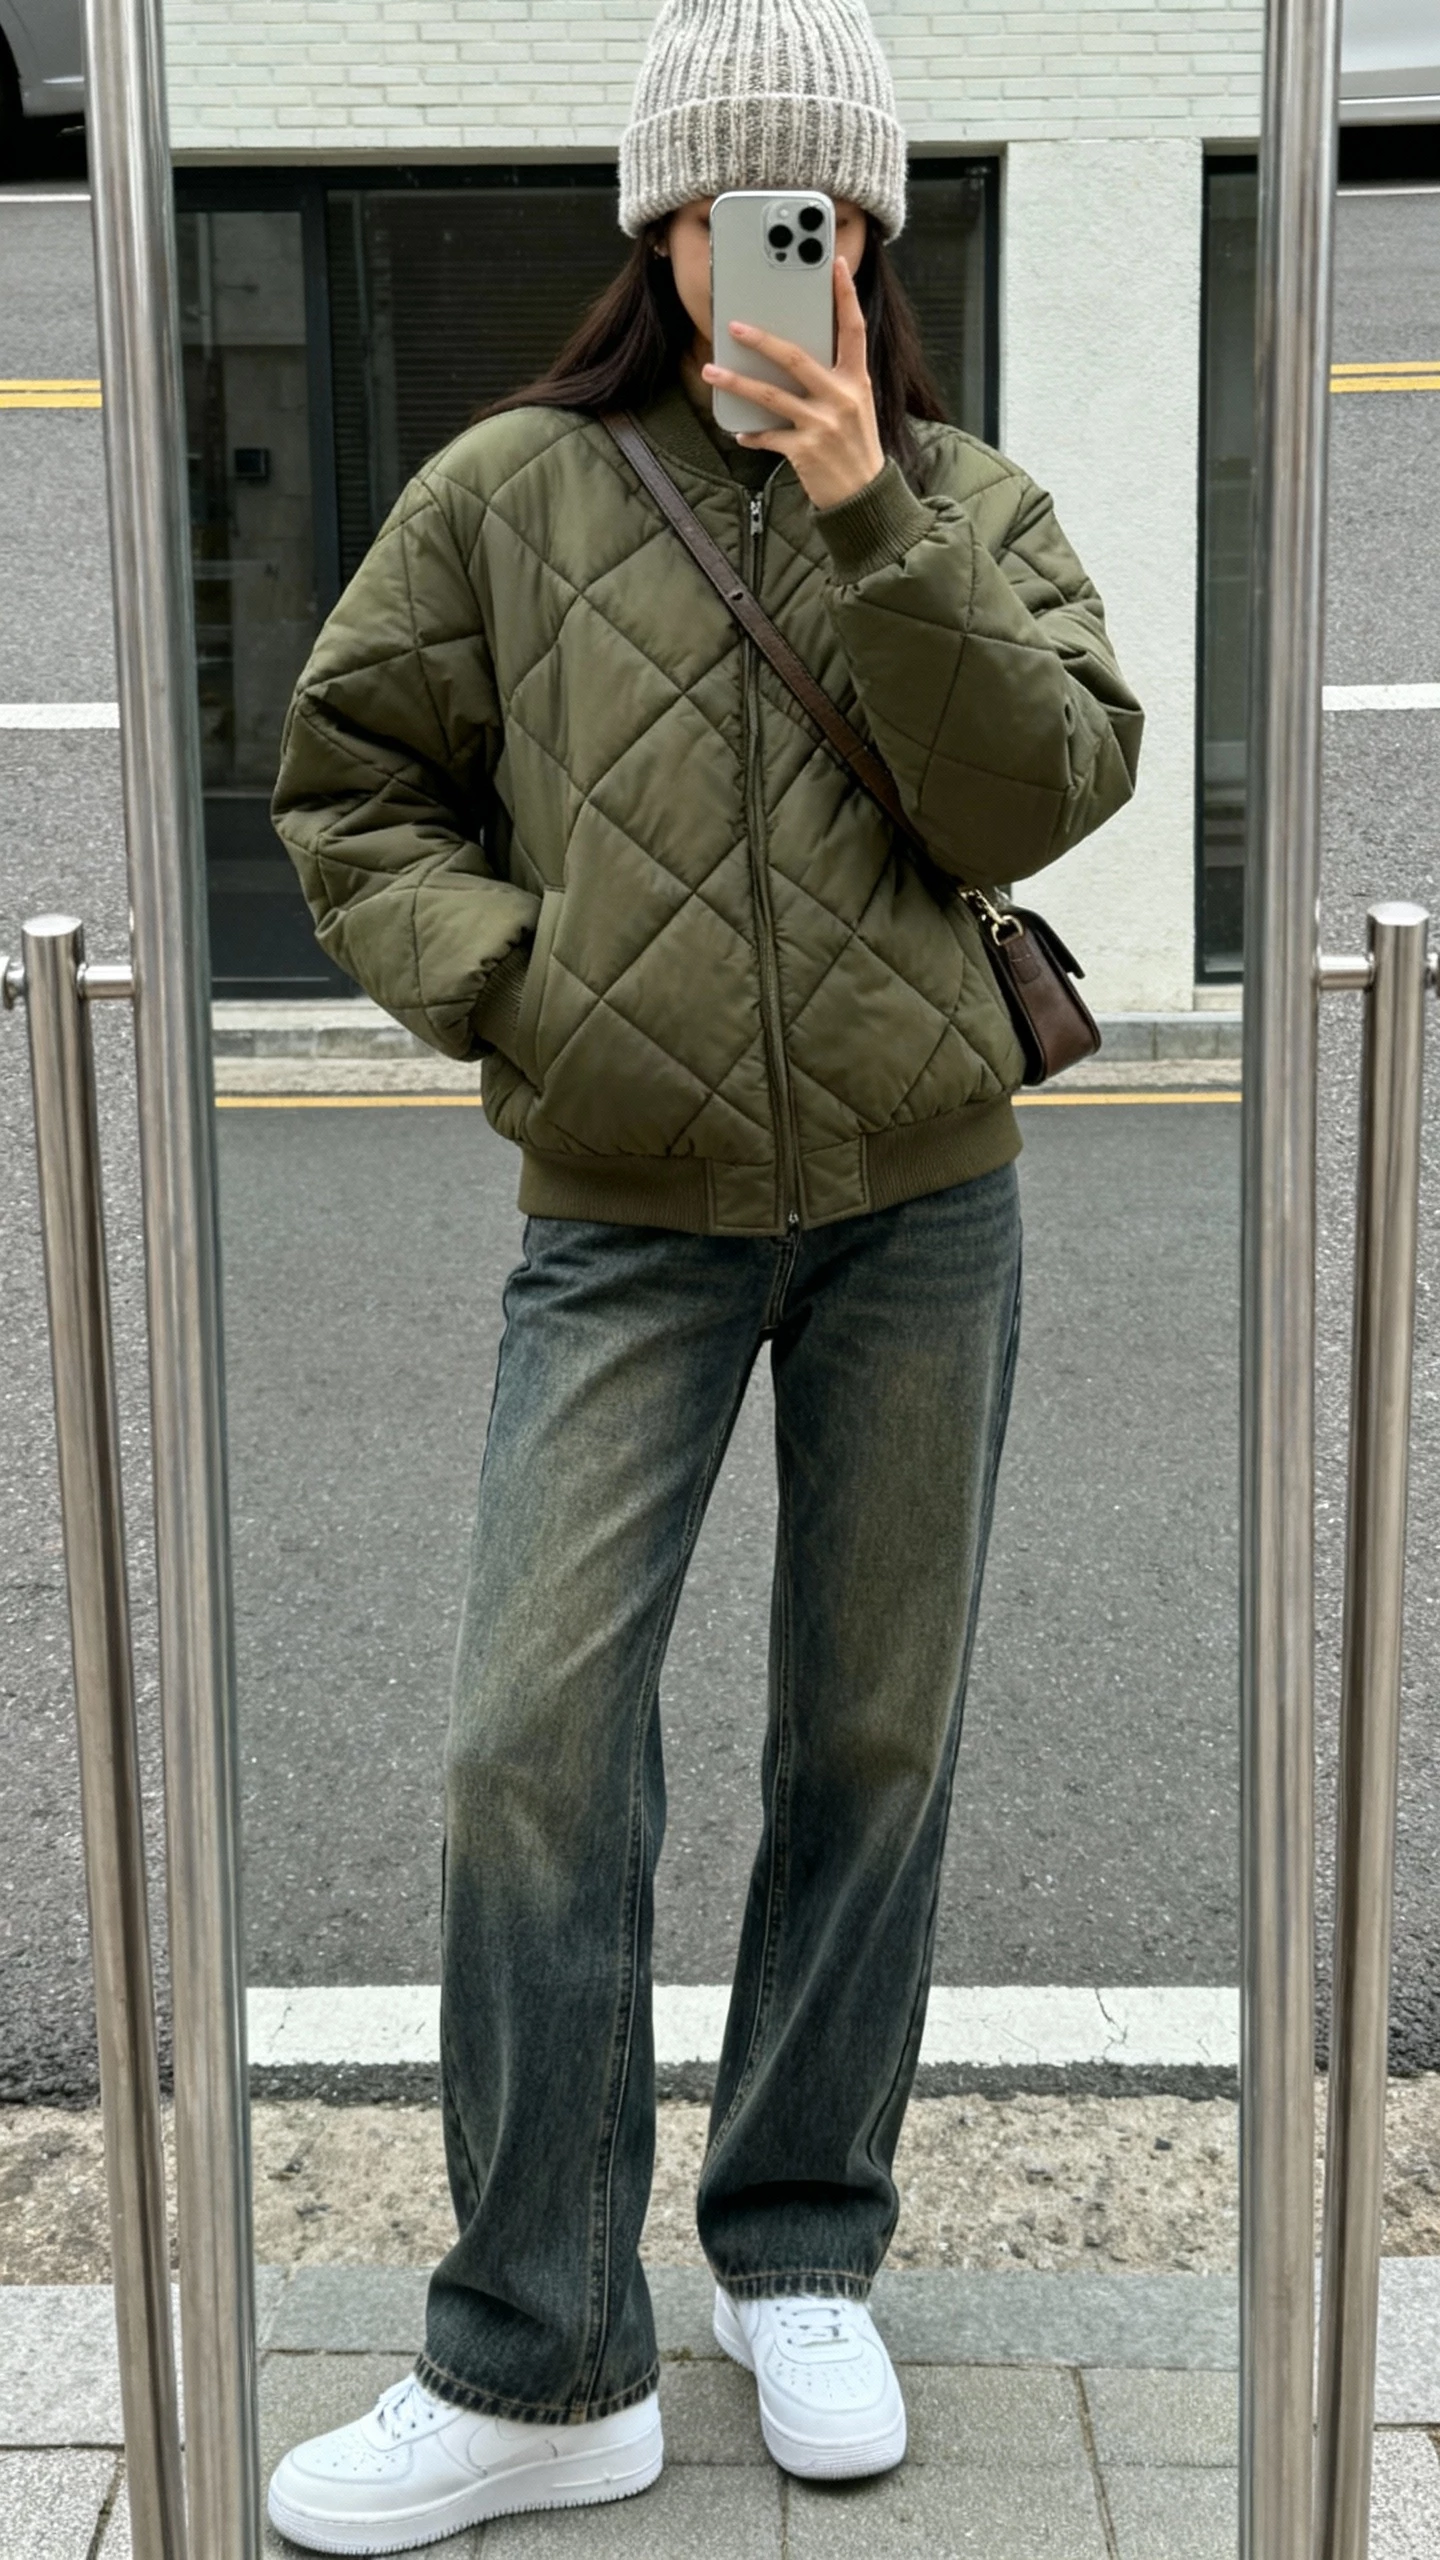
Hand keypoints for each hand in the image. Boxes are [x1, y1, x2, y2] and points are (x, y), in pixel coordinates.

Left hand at [701, 254, 885, 510]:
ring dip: (736, 382)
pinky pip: (769, 436)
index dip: (846, 295)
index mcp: (856, 381)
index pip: (854, 329)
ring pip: (771, 395)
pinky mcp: (806, 450)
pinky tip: (741, 431)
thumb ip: (833, 380)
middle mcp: (842, 398)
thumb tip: (793, 358)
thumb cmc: (856, 447)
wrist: (864, 497)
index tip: (836, 265)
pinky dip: (752, 433)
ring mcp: (823, 424)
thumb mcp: (855, 407)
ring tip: (710, 370)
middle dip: (762, 340)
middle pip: (796, 358)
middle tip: (734, 325)